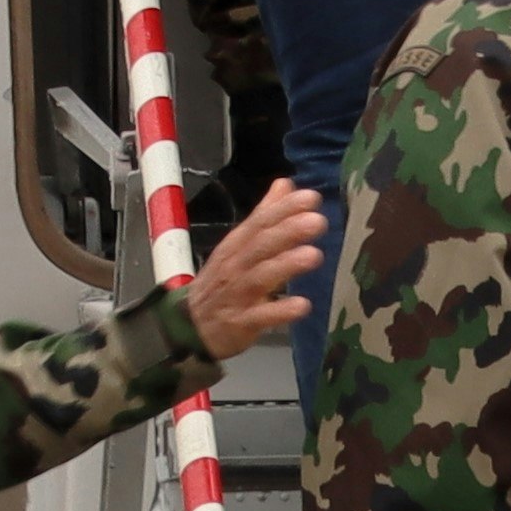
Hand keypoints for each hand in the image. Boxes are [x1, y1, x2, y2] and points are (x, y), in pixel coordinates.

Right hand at [181, 183, 321, 360]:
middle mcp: (235, 265)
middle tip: (319, 221)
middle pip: (261, 245)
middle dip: (288, 232)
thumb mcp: (239, 245)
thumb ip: (264, 215)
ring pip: (260, 277)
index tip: (312, 198)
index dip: (284, 209)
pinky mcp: (240, 323)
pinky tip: (303, 306)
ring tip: (314, 255)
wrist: (191, 326)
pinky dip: (280, 311)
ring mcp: (236, 294)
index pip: (260, 222)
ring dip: (286, 265)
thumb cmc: (224, 281)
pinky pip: (260, 317)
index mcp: (237, 245)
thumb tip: (286, 184)